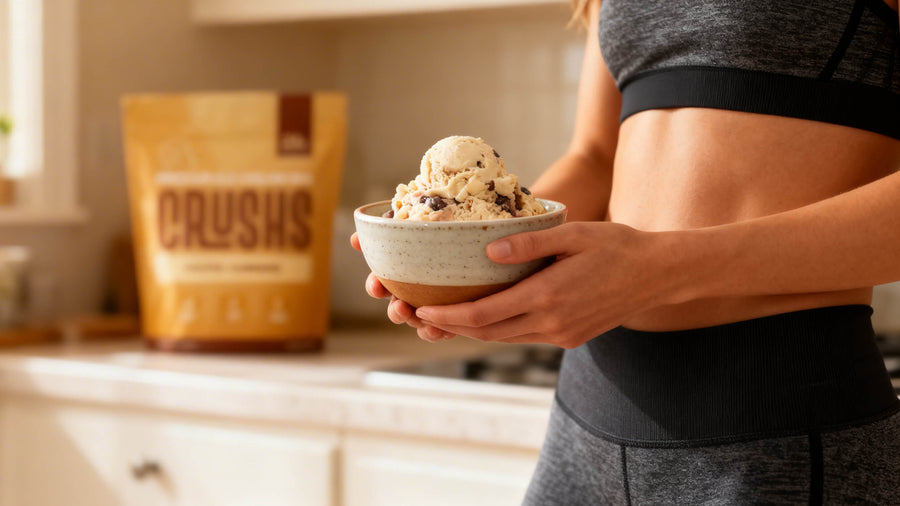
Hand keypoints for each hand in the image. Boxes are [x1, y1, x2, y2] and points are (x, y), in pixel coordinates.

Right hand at [350, 233, 456, 341]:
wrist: (471, 247)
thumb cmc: (441, 233)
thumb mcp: (419, 226)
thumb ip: (389, 228)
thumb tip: (354, 240)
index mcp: (400, 274)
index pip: (379, 285)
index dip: (374, 286)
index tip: (377, 284)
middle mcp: (411, 293)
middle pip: (396, 309)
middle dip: (395, 312)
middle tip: (402, 307)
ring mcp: (428, 307)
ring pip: (416, 322)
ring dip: (417, 323)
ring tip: (427, 322)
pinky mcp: (447, 318)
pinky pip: (437, 331)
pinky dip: (436, 332)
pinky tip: (443, 329)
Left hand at [411, 222, 671, 347]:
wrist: (657, 274)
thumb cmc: (616, 245)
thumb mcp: (574, 234)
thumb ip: (530, 243)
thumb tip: (487, 253)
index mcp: (548, 296)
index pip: (484, 315)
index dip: (448, 316)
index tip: (420, 310)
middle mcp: (551, 323)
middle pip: (486, 333)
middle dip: (448, 327)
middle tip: (415, 316)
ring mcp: (560, 335)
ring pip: (502, 338)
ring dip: (468, 331)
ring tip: (437, 320)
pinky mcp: (568, 338)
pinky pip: (521, 336)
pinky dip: (495, 330)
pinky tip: (479, 317)